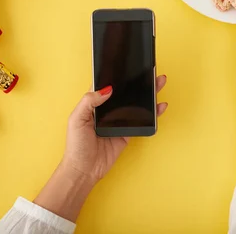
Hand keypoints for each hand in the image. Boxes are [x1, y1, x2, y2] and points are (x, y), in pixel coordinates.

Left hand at [34, 77, 167, 221]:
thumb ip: (89, 101)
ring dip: (147, 95)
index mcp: (93, 104)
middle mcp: (107, 110)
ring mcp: (118, 121)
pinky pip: (141, 121)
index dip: (116, 75)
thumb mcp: (76, 119)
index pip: (106, 85)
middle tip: (149, 72)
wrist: (84, 170)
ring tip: (158, 84)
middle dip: (138, 82)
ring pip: (135, 104)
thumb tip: (107, 89)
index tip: (129, 66)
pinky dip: (152, 114)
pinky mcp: (127, 133)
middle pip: (125, 92)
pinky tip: (159, 107)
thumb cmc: (76, 146)